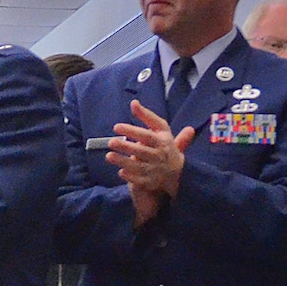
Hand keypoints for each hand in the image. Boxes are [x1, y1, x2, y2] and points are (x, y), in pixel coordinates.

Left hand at [106, 101, 196, 224]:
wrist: (177, 175)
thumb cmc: (165, 148)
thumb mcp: (162, 131)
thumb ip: (147, 117)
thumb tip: (133, 102)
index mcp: (163, 141)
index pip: (147, 135)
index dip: (132, 130)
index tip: (116, 127)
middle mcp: (160, 155)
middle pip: (141, 151)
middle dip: (126, 147)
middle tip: (111, 142)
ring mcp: (156, 170)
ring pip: (138, 166)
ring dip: (123, 161)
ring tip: (109, 156)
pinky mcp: (151, 182)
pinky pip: (140, 180)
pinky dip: (130, 176)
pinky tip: (120, 172)